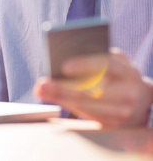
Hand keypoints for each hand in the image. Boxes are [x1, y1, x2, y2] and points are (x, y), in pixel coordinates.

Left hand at [34, 49, 152, 127]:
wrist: (140, 100)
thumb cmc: (119, 74)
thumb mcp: (115, 61)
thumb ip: (97, 56)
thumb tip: (67, 57)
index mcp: (129, 72)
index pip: (107, 65)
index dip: (86, 65)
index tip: (64, 66)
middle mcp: (128, 94)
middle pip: (92, 92)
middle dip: (63, 88)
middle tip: (41, 83)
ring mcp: (121, 113)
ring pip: (86, 106)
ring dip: (60, 98)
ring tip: (41, 90)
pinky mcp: (112, 125)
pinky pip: (86, 115)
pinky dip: (68, 105)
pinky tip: (53, 97)